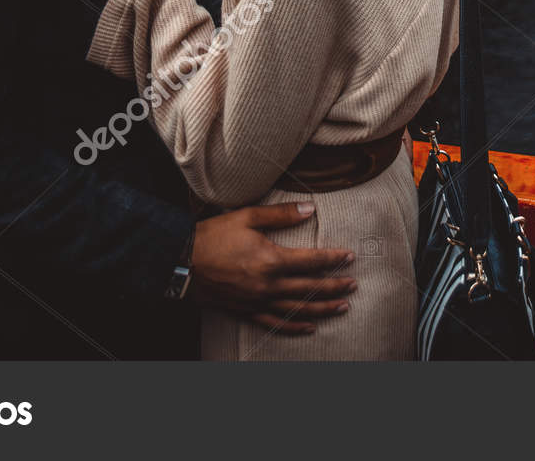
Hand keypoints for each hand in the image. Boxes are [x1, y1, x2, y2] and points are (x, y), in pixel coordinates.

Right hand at [188, 203, 356, 334]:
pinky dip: (295, 326)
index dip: (333, 259)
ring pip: (298, 309)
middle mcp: (268, 285)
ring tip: (342, 307)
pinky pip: (276, 322)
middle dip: (335, 286)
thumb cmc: (213, 236)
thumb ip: (281, 215)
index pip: (312, 260)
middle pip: (310, 288)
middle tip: (353, 285)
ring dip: (323, 308)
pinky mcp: (247, 311)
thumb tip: (309, 209)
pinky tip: (310, 326)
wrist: (181, 262)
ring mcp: (258, 301)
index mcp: (271, 260)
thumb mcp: (247, 217)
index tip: (350, 257)